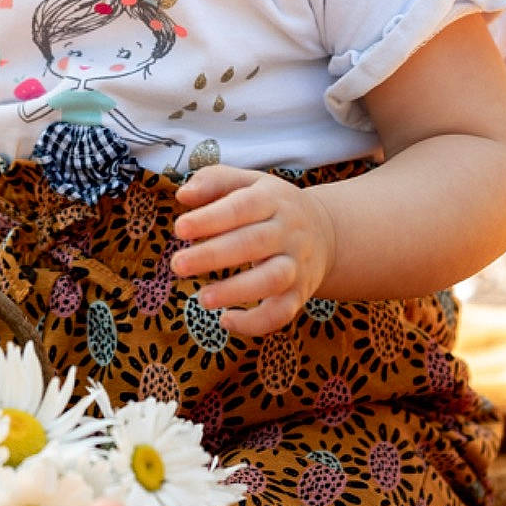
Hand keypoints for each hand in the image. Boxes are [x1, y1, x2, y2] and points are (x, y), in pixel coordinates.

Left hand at [170, 166, 336, 336]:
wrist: (327, 232)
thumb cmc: (271, 205)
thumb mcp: (248, 183)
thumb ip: (214, 181)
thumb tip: (182, 195)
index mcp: (272, 199)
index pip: (241, 207)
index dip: (210, 218)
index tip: (180, 229)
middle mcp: (288, 231)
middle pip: (253, 243)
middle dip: (213, 256)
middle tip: (177, 265)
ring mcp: (297, 264)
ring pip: (272, 280)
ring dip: (236, 291)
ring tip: (202, 298)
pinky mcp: (300, 293)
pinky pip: (282, 313)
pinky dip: (255, 323)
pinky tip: (226, 321)